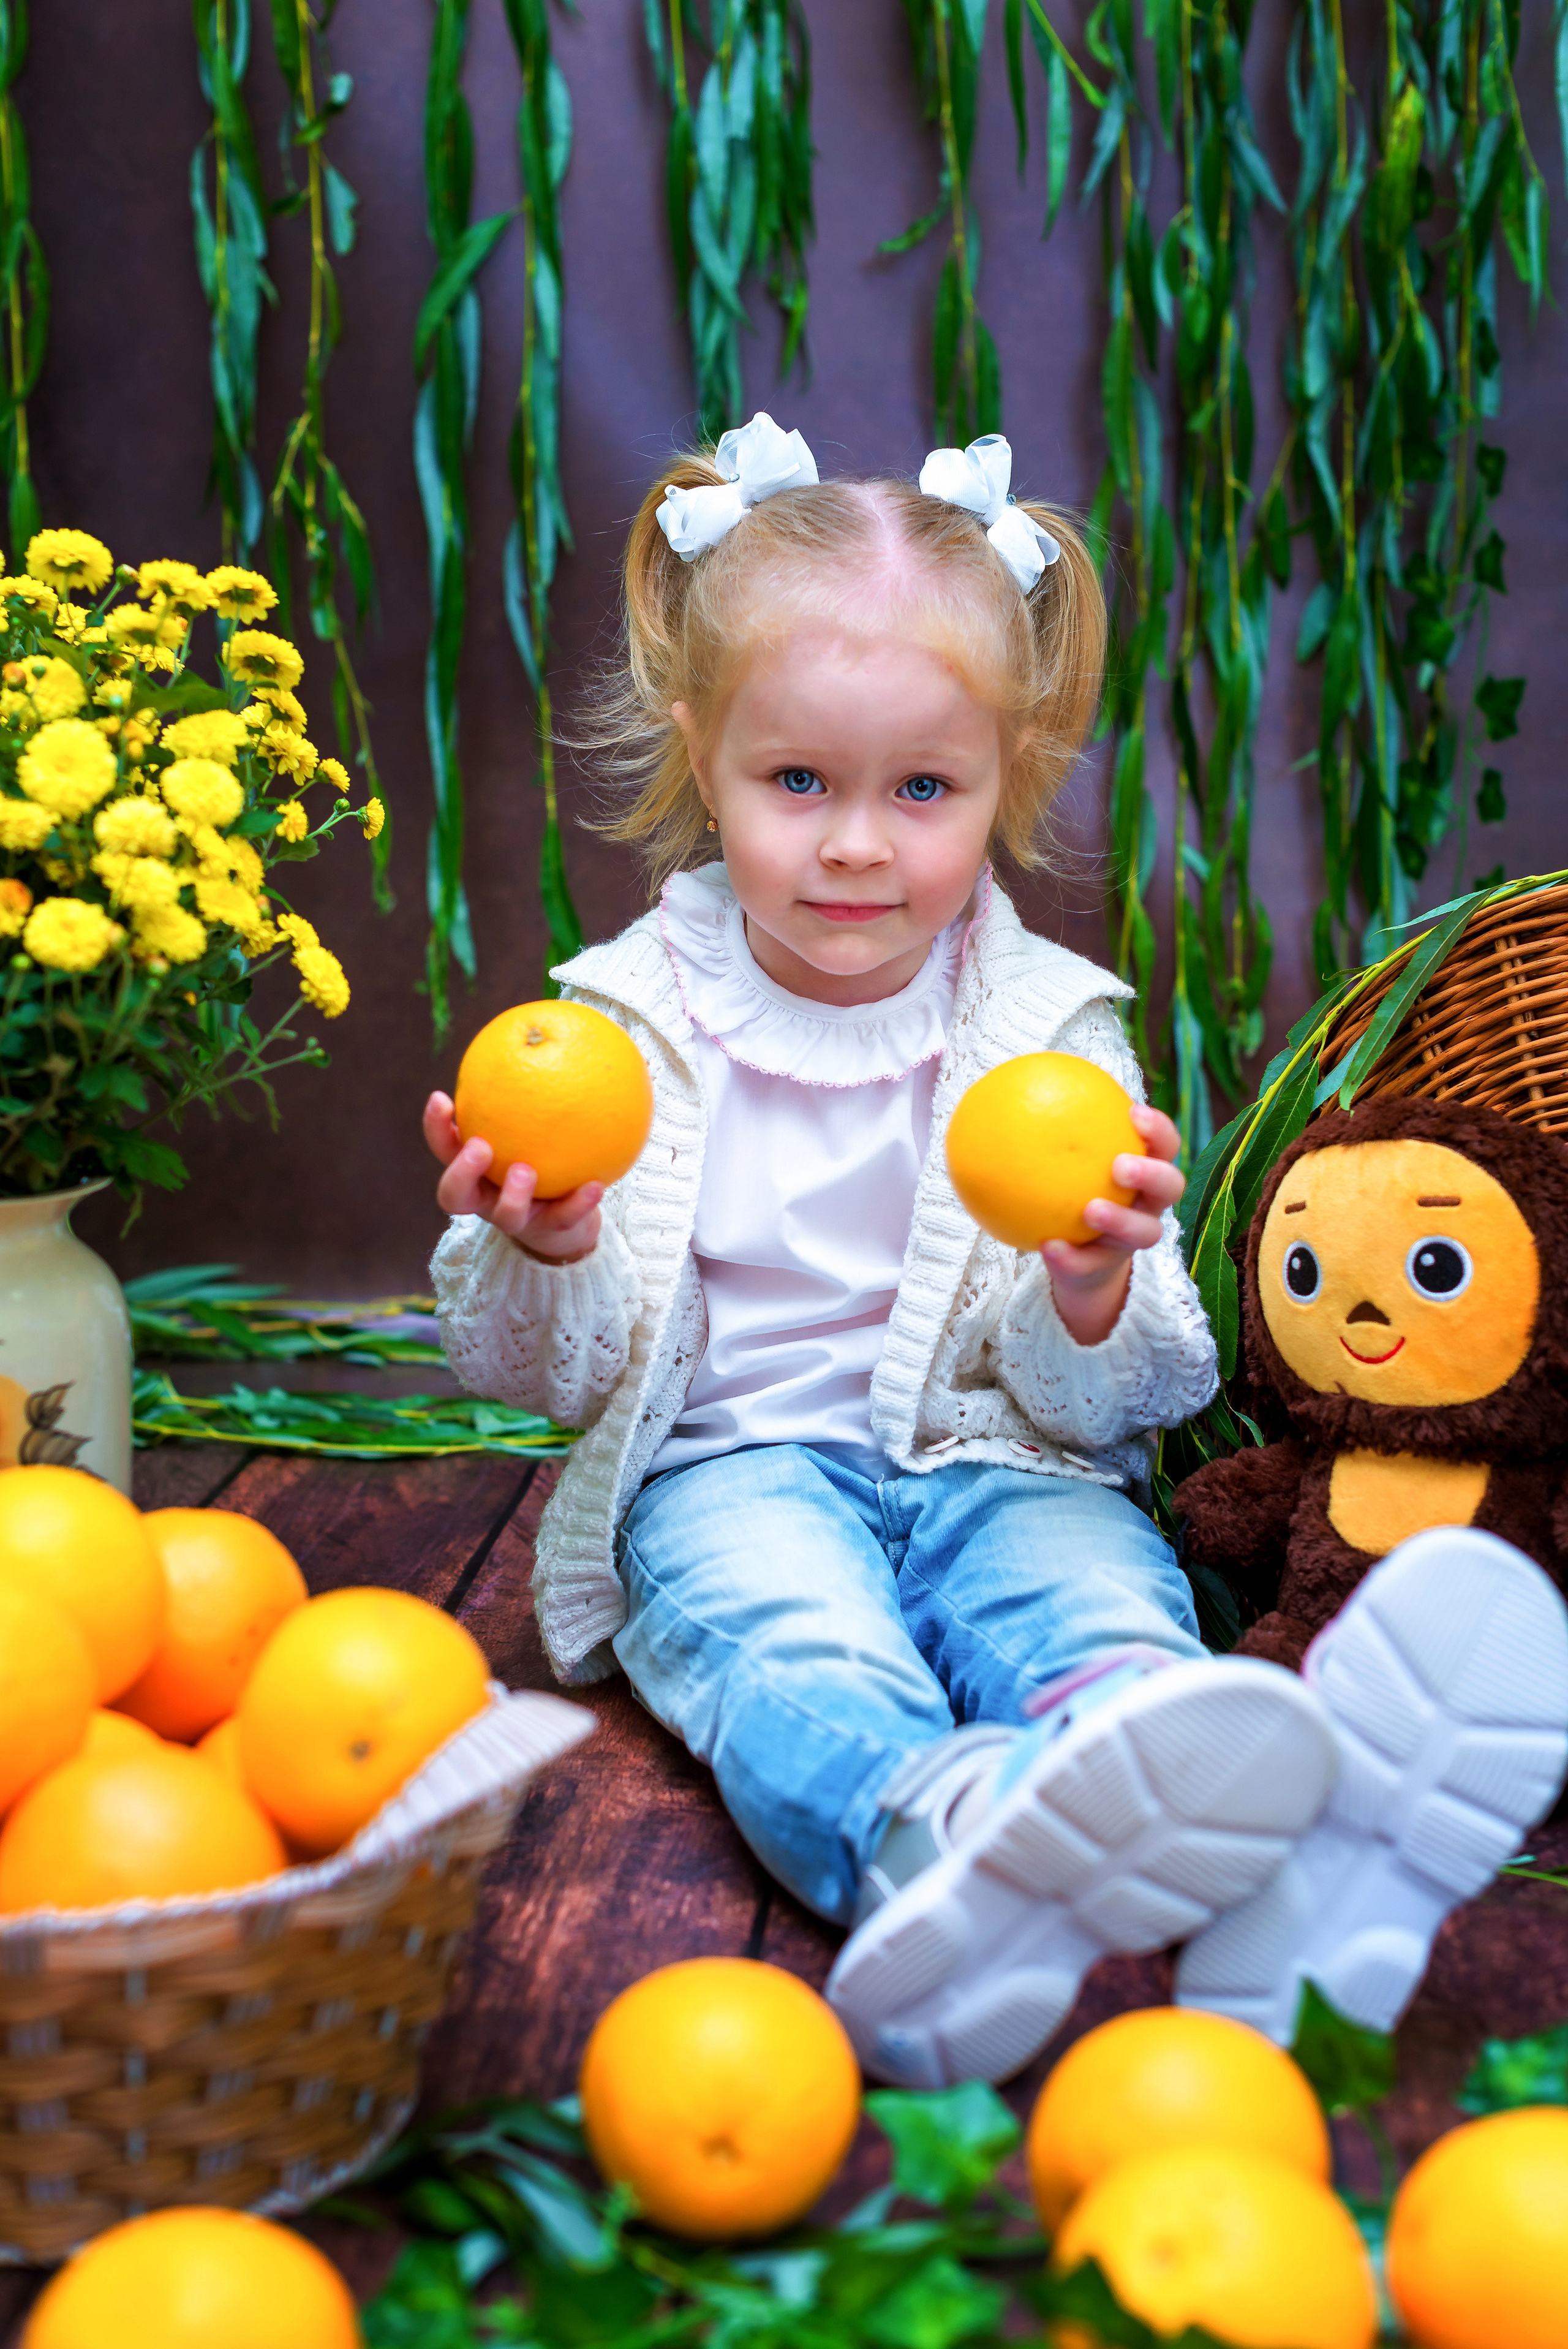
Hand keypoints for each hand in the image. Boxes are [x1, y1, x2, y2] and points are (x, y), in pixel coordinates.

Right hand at [423, 1091, 602, 1262]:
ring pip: (503, 1215)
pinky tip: (596, 1185)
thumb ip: (533, 1090)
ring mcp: (518, 1220)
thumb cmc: (545, 1160)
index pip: (445, 1148)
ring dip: (512, 1193)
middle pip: (454, 1195)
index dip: (436, 1127)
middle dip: (461, 1171)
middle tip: (478, 1146)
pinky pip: (563, 1219)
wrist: (568, 1224)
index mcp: (475, 1171)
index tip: (441, 1097)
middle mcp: (486, 1198)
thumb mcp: (534, 1126)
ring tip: (526, 1171)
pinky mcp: (550, 1233)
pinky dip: (578, 1203)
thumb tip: (549, 1026)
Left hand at [1042, 1102, 1184, 1346]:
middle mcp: (1148, 1205)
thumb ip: (1047, 1133)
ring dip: (1120, 1220)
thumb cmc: (1071, 1194)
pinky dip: (1070, 1257)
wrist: (1078, 1258)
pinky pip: (1091, 1265)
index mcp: (1145, 1172)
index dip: (1158, 1128)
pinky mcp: (1107, 1269)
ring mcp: (1132, 1239)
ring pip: (1146, 1233)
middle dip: (1151, 1173)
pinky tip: (1047, 1247)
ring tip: (1091, 1210)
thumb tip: (1000, 1095)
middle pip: (1170, 1187)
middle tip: (1120, 1164)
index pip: (1164, 1144)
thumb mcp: (1063, 1165)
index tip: (1132, 1111)